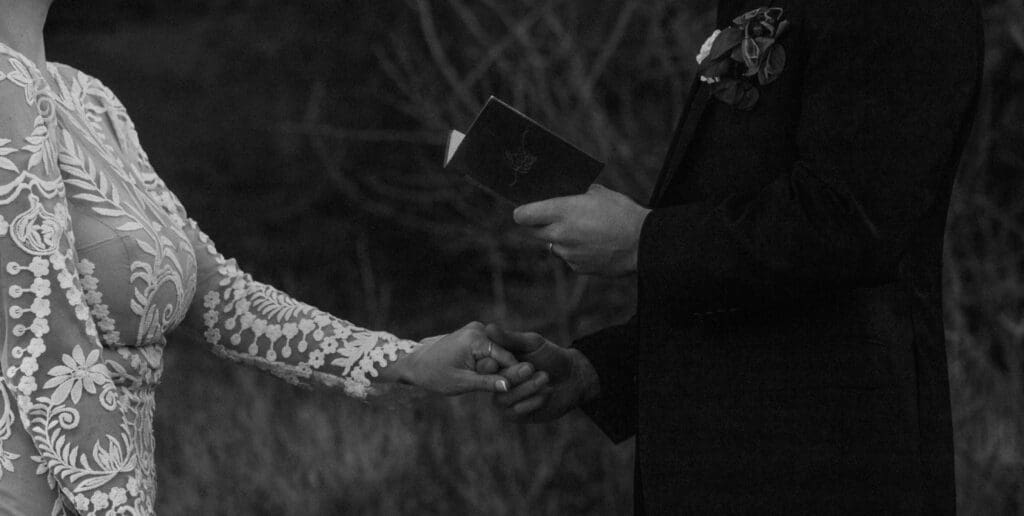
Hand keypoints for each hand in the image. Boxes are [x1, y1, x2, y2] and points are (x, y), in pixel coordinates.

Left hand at [395, 322, 517, 394]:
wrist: (416, 364)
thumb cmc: (435, 375)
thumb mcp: (462, 382)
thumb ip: (488, 383)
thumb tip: (510, 386)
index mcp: (476, 338)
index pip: (507, 357)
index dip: (513, 374)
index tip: (518, 390)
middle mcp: (479, 329)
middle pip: (505, 353)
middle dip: (504, 370)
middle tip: (501, 389)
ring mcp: (478, 329)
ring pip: (499, 351)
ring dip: (498, 367)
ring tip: (491, 383)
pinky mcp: (476, 333)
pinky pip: (491, 349)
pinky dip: (491, 362)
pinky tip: (484, 374)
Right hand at [482, 324, 599, 421]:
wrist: (572, 377)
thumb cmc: (551, 356)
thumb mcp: (532, 343)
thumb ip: (510, 339)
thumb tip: (488, 327)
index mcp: (496, 364)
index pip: (483, 366)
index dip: (489, 364)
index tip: (498, 361)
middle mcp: (496, 382)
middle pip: (493, 383)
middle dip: (513, 375)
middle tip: (530, 367)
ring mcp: (505, 400)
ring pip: (504, 398)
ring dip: (526, 388)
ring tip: (545, 377)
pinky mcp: (516, 415)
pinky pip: (517, 411)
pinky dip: (533, 401)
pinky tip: (547, 392)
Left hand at [514, 184, 650, 276]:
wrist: (642, 243)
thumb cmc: (622, 213)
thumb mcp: (599, 193)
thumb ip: (576, 195)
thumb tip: (565, 196)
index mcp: (562, 212)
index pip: (523, 216)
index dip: (522, 212)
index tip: (524, 210)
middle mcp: (560, 234)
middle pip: (533, 232)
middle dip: (540, 224)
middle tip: (553, 217)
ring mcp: (568, 254)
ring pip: (552, 245)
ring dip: (560, 238)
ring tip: (582, 230)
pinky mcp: (578, 268)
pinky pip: (568, 257)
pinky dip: (575, 251)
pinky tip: (593, 244)